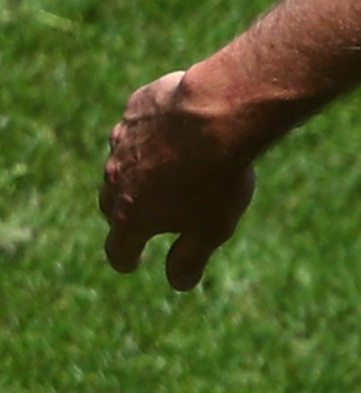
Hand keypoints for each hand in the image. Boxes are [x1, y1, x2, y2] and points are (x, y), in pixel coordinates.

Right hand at [99, 66, 266, 289]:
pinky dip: (150, 133)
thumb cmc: (217, 178)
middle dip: (123, 215)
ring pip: (121, 162)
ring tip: (158, 173)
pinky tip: (173, 130)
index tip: (130, 263)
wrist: (217, 113)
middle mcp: (115, 178)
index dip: (125, 258)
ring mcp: (122, 140)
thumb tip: (179, 283)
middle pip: (111, 204)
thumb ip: (190, 258)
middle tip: (139, 219)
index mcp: (129, 215)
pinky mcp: (136, 108)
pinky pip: (138, 125)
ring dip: (135, 171)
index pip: (119, 247)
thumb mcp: (211, 229)